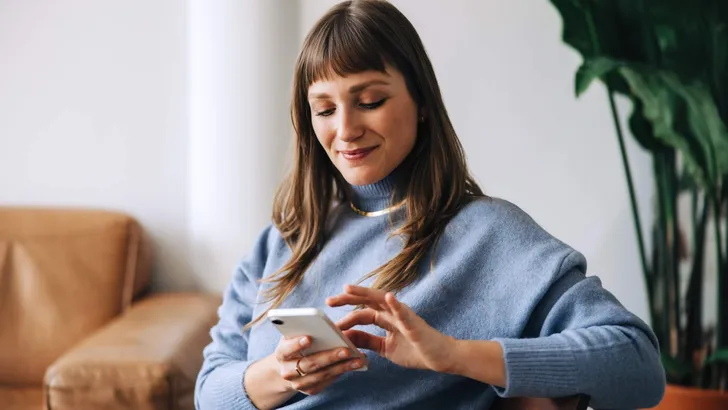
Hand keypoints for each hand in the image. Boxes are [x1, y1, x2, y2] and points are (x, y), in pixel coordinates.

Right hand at [273, 335, 365, 395]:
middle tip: (346, 350)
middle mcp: (287, 371)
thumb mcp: (295, 334)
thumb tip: (328, 325)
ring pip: (321, 375)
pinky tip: (352, 366)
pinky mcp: (309, 390)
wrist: (289, 366)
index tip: (309, 338)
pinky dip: (339, 373)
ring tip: (357, 359)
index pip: (287, 349)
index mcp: (281, 353)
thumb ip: (305, 329)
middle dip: (329, 357)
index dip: (296, 344)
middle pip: (309, 364)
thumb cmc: (296, 344)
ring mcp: (298, 383)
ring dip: (341, 367)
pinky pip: (326, 382)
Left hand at [327, 285, 456, 372]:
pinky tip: (389, 297)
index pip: (362, 312)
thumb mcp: (385, 347)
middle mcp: (393, 312)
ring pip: (382, 300)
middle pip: (367, 301)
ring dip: (365, 293)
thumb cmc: (416, 350)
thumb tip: (347, 338)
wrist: (440, 358)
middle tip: (329, 300)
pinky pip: (404, 312)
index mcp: (386, 318)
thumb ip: (368, 341)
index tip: (329, 317)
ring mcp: (404, 316)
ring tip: (349, 289)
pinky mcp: (414, 324)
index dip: (346, 314)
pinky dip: (396, 304)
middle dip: (348, 299)